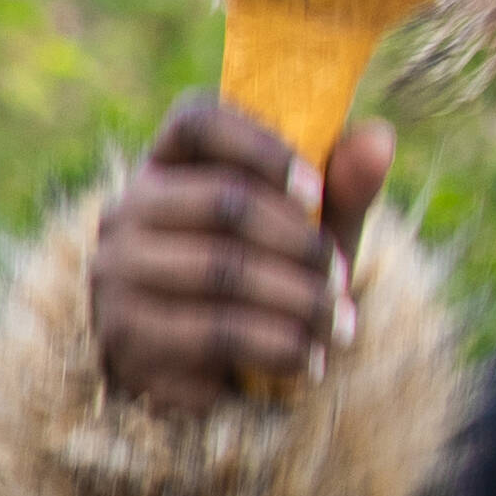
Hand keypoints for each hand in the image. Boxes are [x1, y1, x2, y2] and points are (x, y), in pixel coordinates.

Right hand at [86, 93, 390, 403]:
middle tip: (341, 277)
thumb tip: (378, 139)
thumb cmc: (268, 280)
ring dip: (298, 301)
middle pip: (222, 200)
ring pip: (222, 270)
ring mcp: (116, 274)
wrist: (214, 373)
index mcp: (168, 166)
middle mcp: (127, 212)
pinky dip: (275, 347)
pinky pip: (214, 333)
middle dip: (300, 243)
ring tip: (338, 326)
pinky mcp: (122, 337)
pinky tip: (307, 360)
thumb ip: (344, 185)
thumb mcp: (311, 232)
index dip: (259, 146)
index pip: (196, 122)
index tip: (314, 189)